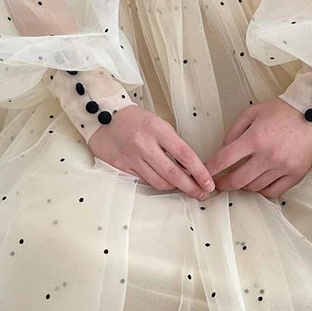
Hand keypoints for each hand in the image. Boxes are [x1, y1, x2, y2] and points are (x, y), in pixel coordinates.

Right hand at [88, 105, 214, 199]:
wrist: (102, 117)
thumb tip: (189, 165)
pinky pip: (144, 181)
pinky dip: (156, 183)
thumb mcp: (157, 122)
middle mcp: (144, 144)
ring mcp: (132, 157)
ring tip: (184, 188)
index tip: (208, 182)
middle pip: (173, 173)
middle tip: (202, 194)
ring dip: (174, 187)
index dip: (199, 171)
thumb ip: (171, 142)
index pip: (184, 154)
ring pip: (159, 182)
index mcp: (157, 128)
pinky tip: (163, 182)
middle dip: (191, 187)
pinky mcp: (121, 167)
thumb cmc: (134, 119)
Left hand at [203, 97, 311, 198]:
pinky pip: (272, 192)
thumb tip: (223, 150)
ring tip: (241, 178)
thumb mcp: (252, 113)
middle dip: (224, 184)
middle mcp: (267, 156)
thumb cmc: (280, 111)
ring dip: (243, 185)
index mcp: (254, 138)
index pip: (224, 159)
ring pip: (254, 187)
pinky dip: (262, 190)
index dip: (211, 168)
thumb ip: (234, 131)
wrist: (311, 114)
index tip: (205, 173)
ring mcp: (281, 167)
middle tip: (219, 183)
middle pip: (237, 180)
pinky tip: (258, 183)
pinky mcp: (294, 175)